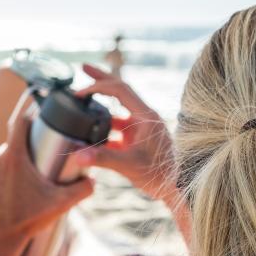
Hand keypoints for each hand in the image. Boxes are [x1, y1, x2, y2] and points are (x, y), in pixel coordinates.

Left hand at [0, 114, 93, 255]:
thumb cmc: (27, 221)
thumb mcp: (60, 204)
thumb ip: (82, 190)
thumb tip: (93, 179)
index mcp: (13, 156)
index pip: (20, 122)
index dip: (31, 116)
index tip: (40, 120)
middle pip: (14, 145)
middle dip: (27, 152)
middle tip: (41, 166)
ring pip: (1, 160)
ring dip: (13, 166)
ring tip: (26, 182)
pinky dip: (0, 179)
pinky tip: (10, 191)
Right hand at [74, 64, 175, 202]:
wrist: (176, 187)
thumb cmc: (160, 175)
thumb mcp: (129, 165)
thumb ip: (103, 158)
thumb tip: (78, 155)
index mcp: (145, 116)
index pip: (120, 89)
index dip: (98, 86)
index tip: (79, 92)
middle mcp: (144, 117)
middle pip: (120, 90)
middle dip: (100, 79)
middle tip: (82, 67)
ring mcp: (142, 128)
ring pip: (118, 109)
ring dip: (101, 104)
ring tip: (82, 100)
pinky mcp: (139, 140)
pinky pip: (119, 128)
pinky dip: (105, 127)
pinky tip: (91, 133)